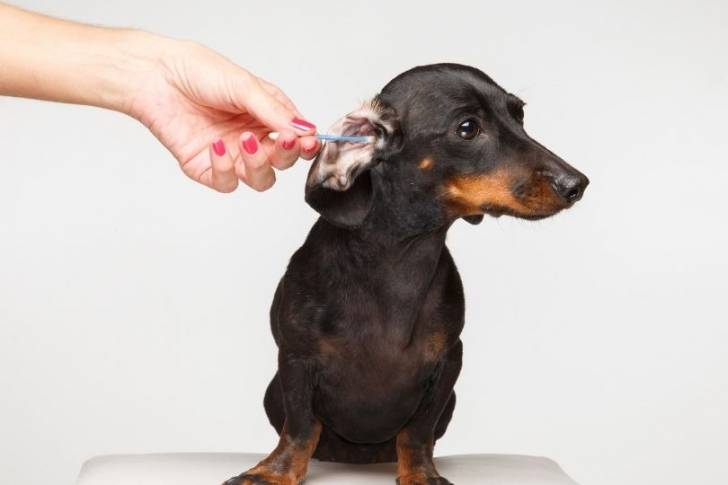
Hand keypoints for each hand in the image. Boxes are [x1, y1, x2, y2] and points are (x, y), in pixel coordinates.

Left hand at [125, 39, 320, 191]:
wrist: (155, 76)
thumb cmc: (197, 72)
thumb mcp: (243, 85)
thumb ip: (274, 111)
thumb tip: (305, 130)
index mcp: (267, 117)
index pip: (296, 139)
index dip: (306, 145)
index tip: (309, 141)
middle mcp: (252, 138)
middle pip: (283, 162)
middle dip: (287, 155)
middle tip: (283, 141)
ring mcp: (231, 155)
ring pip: (260, 179)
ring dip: (259, 165)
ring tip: (246, 141)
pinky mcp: (206, 168)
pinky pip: (227, 182)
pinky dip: (226, 168)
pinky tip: (217, 146)